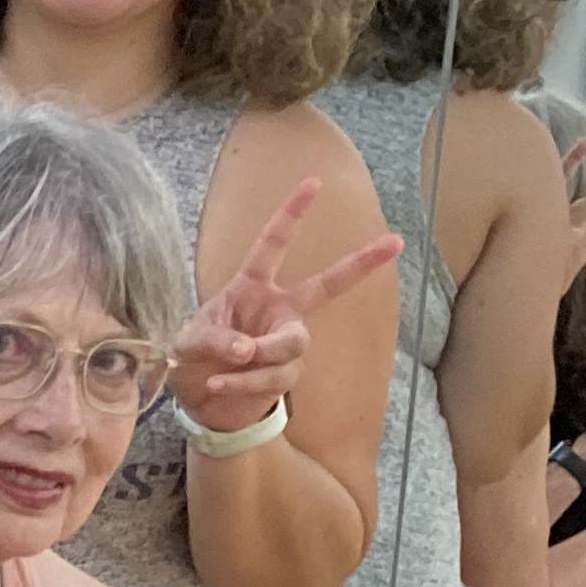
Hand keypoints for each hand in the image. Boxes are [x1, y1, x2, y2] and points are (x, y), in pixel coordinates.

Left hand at [168, 175, 402, 439]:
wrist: (201, 404)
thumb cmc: (194, 360)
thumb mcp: (189, 343)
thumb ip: (215, 340)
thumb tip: (248, 350)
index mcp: (251, 287)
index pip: (273, 245)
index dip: (291, 214)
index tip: (313, 182)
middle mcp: (277, 309)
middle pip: (327, 285)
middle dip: (360, 263)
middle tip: (396, 241)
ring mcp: (287, 341)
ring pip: (292, 344)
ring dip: (259, 358)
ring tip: (222, 371)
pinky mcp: (289, 373)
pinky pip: (276, 375)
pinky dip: (244, 384)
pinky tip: (219, 385)